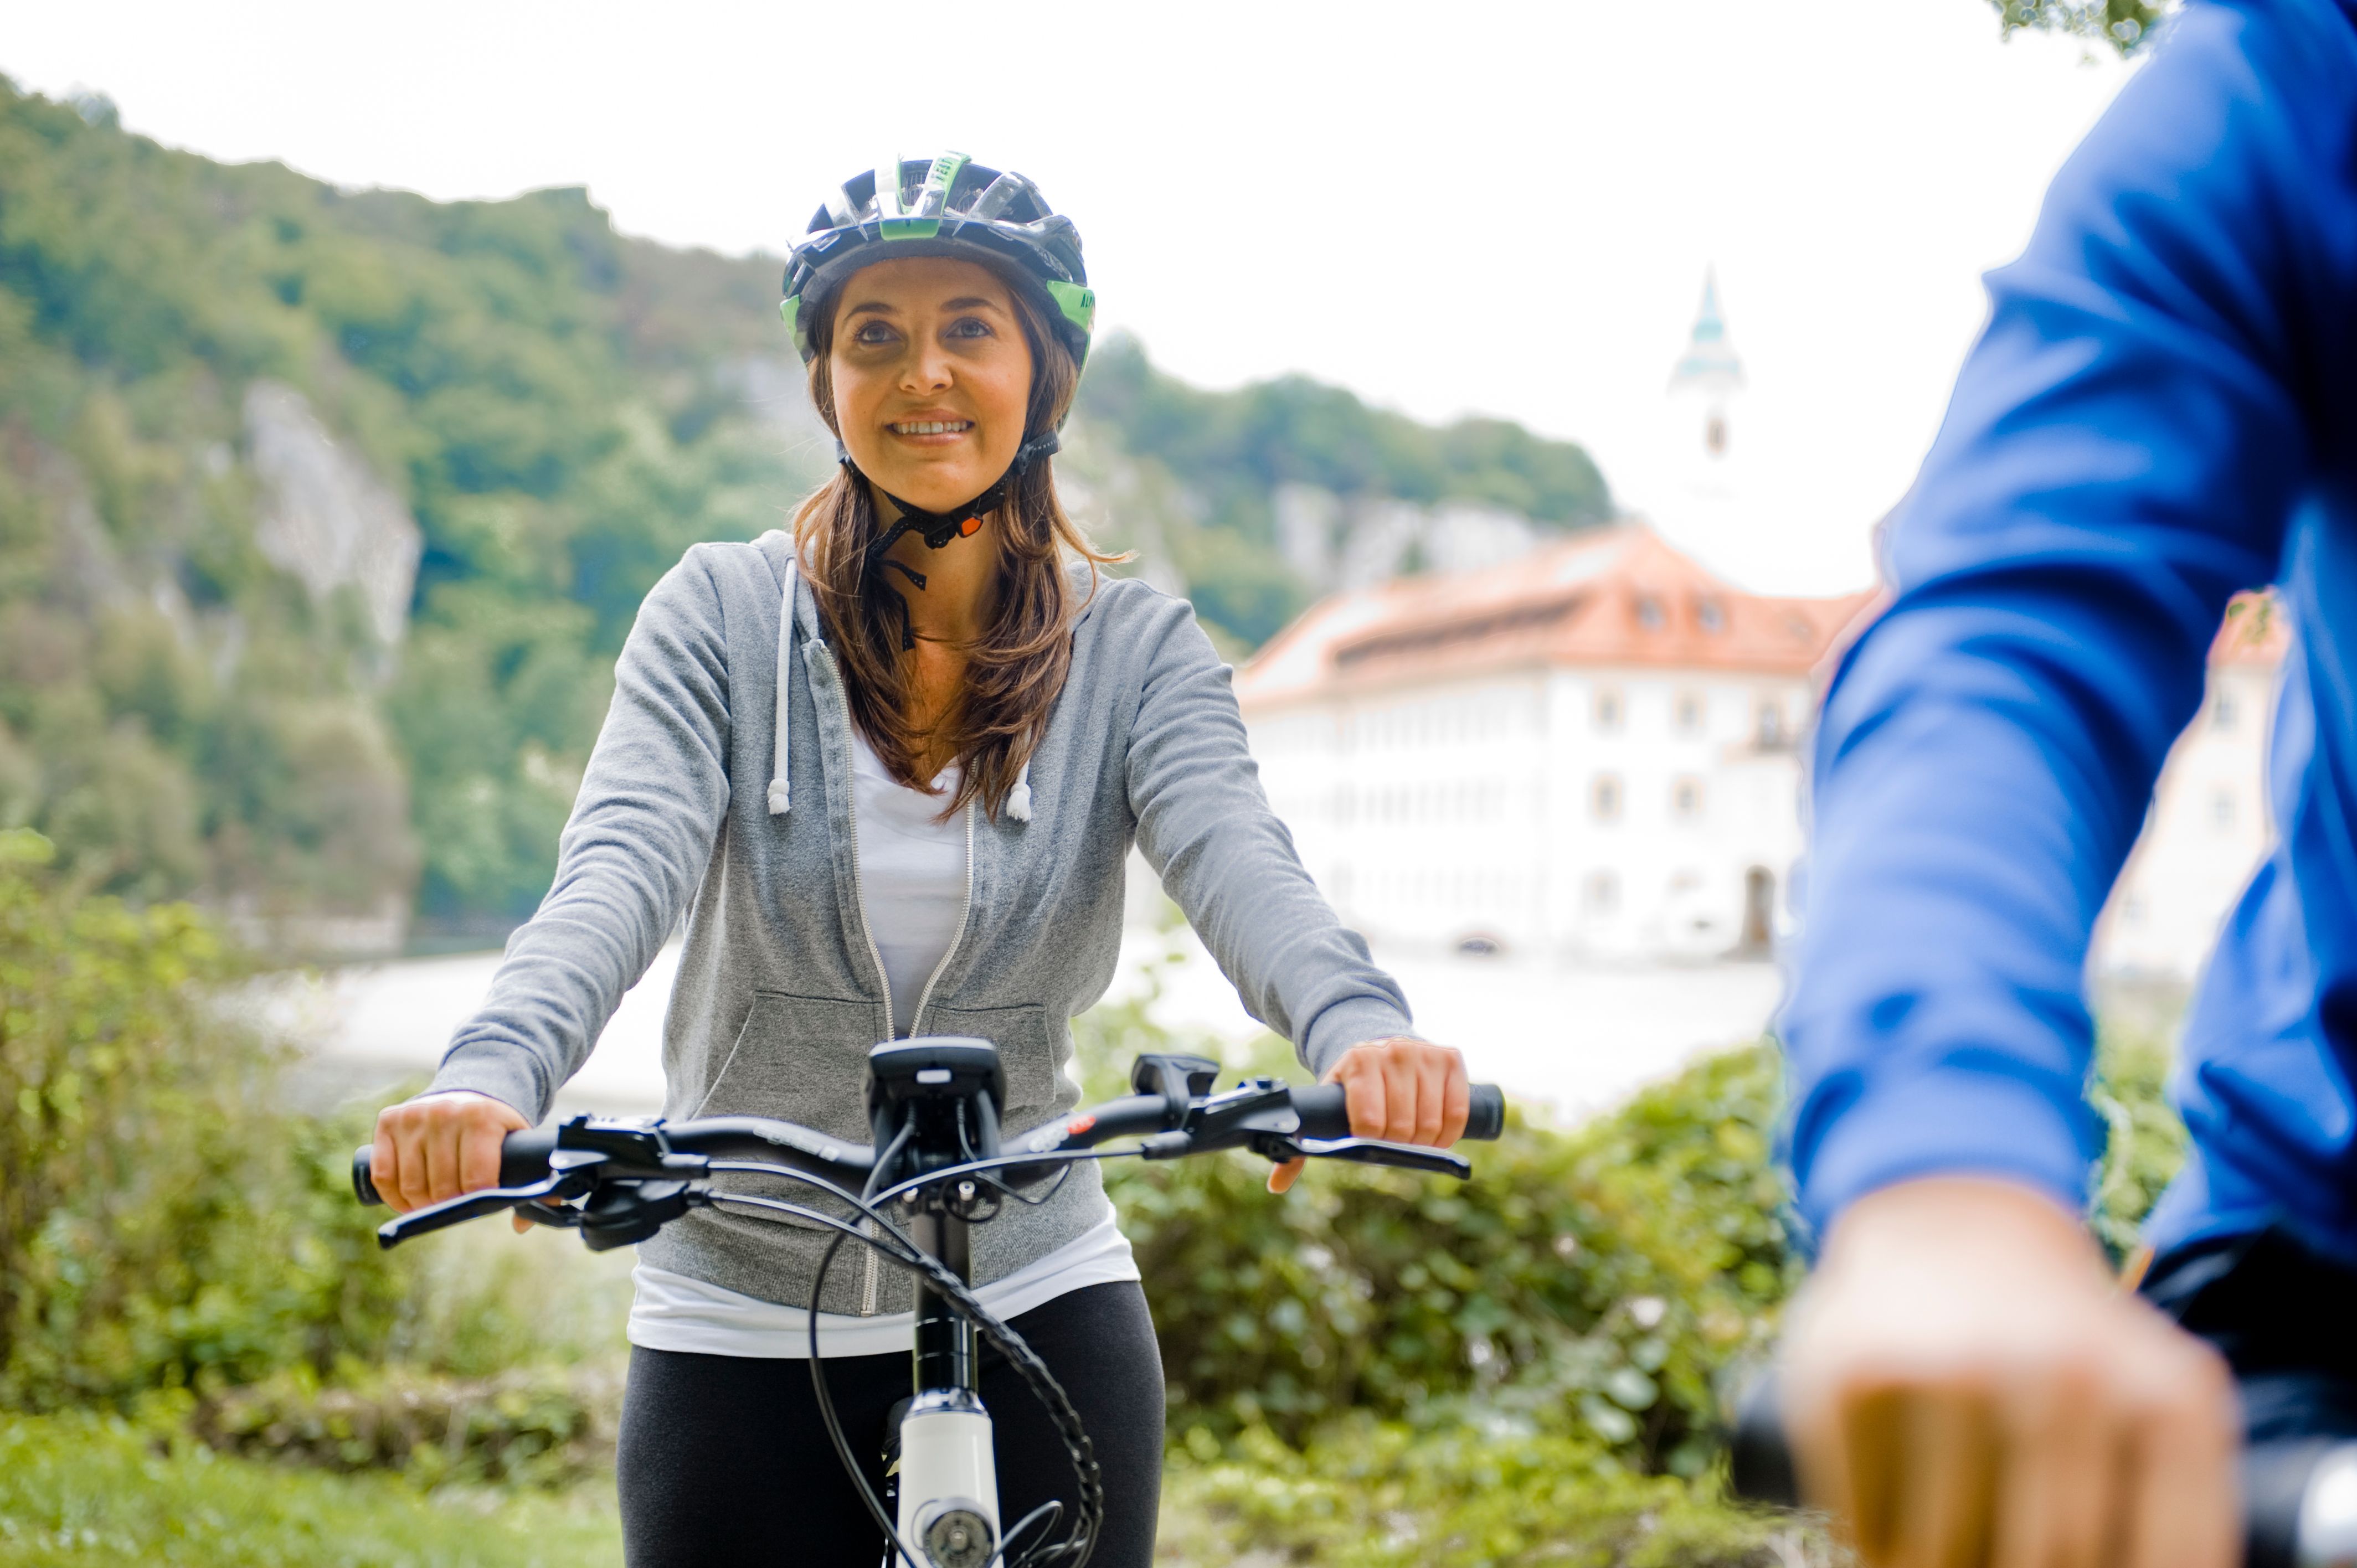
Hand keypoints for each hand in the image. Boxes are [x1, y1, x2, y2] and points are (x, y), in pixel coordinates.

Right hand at [371, 1091, 531, 1228]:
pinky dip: (393, 1196)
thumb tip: (522, 1225)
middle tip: (455, 1207)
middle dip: (448, 1206)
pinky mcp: (389, 1120)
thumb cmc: (495, 1127)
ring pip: (411, 1186)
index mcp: (482, 1118)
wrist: (470, 1090)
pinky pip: (383, 1174)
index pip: (475, 1181)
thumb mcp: (518, 1144)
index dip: (475, 1204)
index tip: (478, 1208)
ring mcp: (414, 1116)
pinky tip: (407, 1201)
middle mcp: (445, 1113)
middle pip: (441, 1188)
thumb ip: (529, 1182)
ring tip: (433, 1205)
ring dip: (420, 1205)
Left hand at [1268, 1036, 1469, 1194]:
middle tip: (1391, 1140)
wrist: (1378, 1045)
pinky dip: (1449, 1133)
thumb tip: (1277, 1185)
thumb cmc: (1352, 1086)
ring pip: (1431, 1123)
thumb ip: (1301, 1147)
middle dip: (1398, 1144)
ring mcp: (1424, 1054)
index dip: (1372, 1143)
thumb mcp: (1327, 1108)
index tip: (1369, 1142)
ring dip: (1425, 1142)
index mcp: (1358, 1062)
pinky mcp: (1450, 1058)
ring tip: (1412, 1137)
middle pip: (1403, 1127)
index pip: (1370, 1123)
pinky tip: (1437, 1134)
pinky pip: (1458, 1112)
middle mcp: (1393, 1053)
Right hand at [1781, 1176, 2237, 1567]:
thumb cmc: (2062, 1354)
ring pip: (1944, 1554)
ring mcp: (1958, 1371)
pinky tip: (1889, 1500)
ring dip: (1937, 1561)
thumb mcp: (2157, 1414)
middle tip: (2000, 1545)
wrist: (1953, 1225)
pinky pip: (1866, 1517)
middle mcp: (2068, 1378)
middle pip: (2049, 1563)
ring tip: (1946, 1532)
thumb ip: (2174, 1524)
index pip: (2161, 1562)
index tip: (2078, 1563)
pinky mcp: (1860, 1369)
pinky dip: (1872, 1534)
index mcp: (2171, 1402)